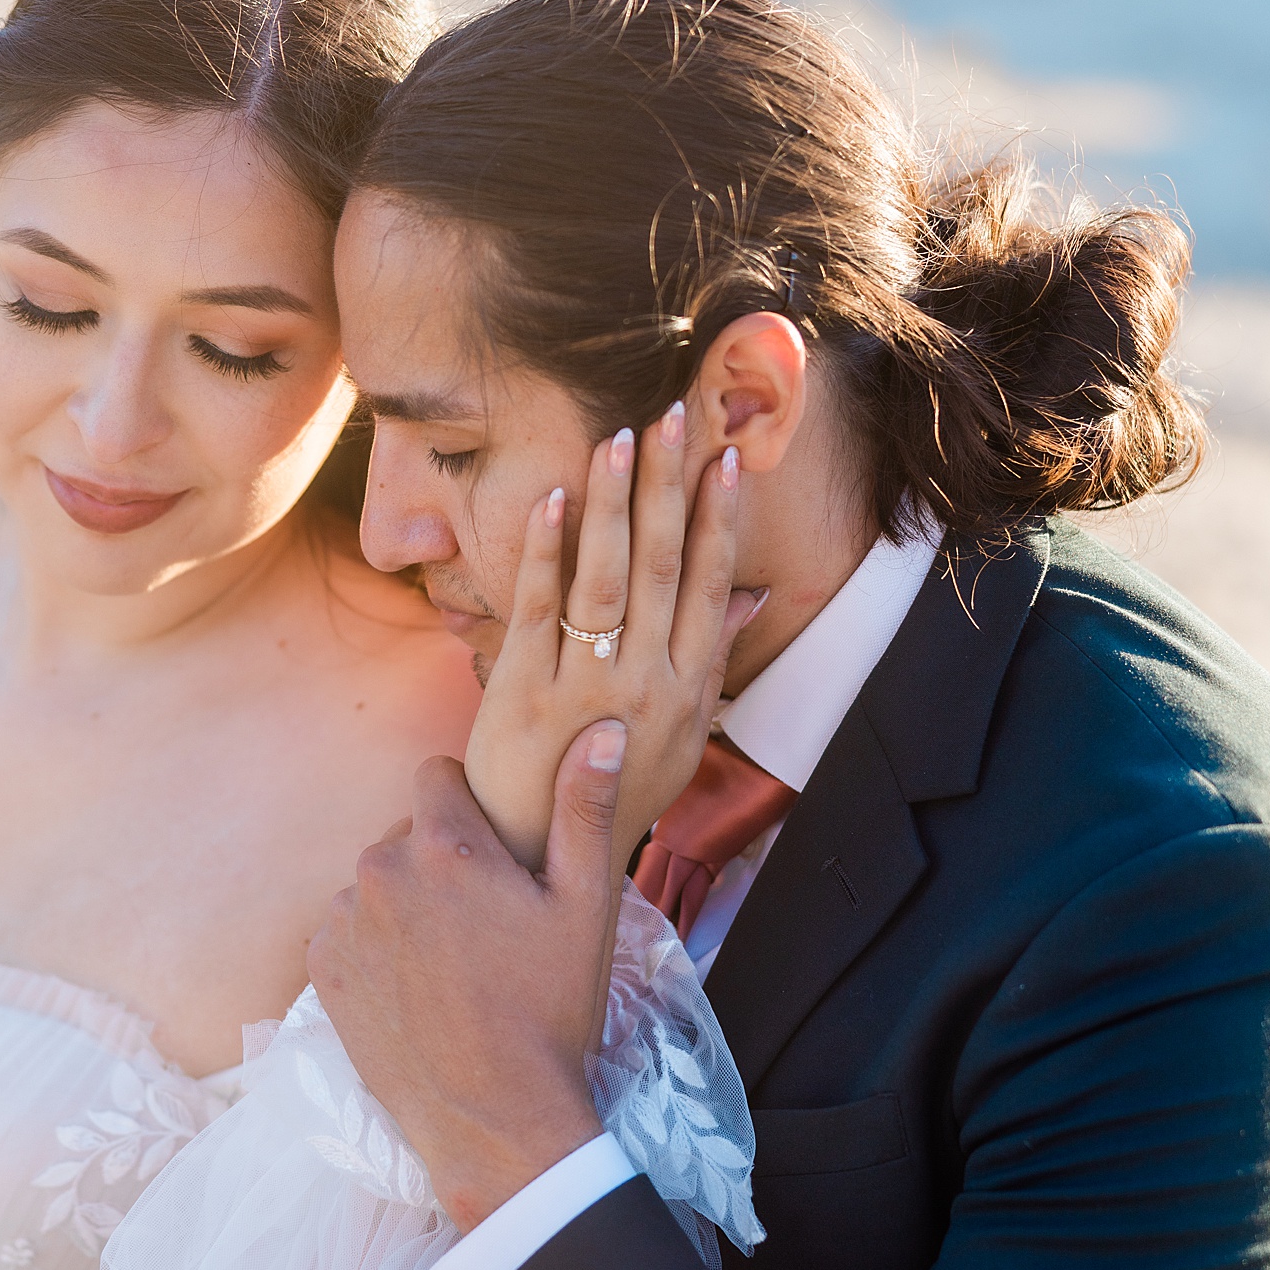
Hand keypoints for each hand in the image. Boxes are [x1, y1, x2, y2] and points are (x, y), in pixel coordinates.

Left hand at [309, 721, 636, 1233]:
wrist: (495, 1116)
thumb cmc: (551, 1009)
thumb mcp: (585, 905)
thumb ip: (584, 807)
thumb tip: (602, 728)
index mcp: (443, 845)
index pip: (436, 776)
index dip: (469, 806)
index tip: (495, 854)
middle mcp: (379, 872)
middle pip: (406, 835)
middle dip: (439, 861)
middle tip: (485, 923)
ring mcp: (343, 924)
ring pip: (376, 885)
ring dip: (406, 906)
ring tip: (453, 965)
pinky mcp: (322, 972)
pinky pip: (347, 933)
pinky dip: (376, 949)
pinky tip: (418, 990)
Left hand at [464, 399, 762, 869]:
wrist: (539, 853)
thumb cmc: (612, 790)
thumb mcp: (680, 736)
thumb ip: (712, 661)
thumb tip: (747, 595)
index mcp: (687, 691)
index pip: (709, 587)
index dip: (719, 519)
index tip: (727, 457)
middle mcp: (644, 685)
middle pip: (662, 568)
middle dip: (670, 487)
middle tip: (674, 417)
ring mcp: (582, 686)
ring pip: (606, 578)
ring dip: (614, 502)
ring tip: (620, 437)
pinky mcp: (522, 691)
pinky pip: (537, 607)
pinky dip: (546, 549)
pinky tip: (552, 496)